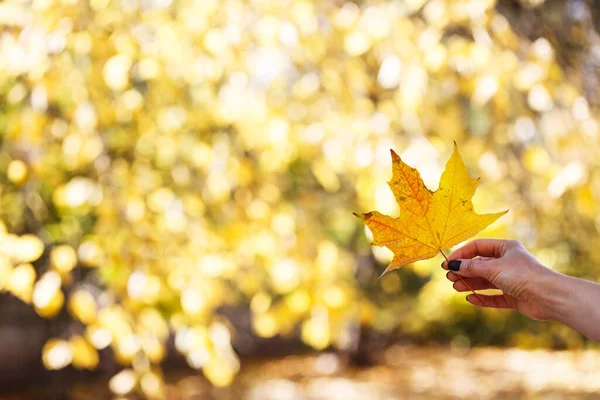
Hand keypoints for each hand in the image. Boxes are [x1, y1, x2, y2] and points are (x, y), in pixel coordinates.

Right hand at [441, 239, 558, 320]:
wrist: (550, 297)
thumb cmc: (523, 275)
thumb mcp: (493, 268)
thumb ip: (471, 267)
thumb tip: (453, 265)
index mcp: (505, 248)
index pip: (477, 247)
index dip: (461, 254)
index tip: (447, 264)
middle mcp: (508, 262)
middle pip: (480, 265)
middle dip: (464, 271)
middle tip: (450, 277)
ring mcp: (511, 280)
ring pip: (485, 281)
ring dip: (470, 283)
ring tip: (457, 287)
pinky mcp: (514, 297)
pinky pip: (494, 297)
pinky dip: (482, 297)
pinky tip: (470, 298)